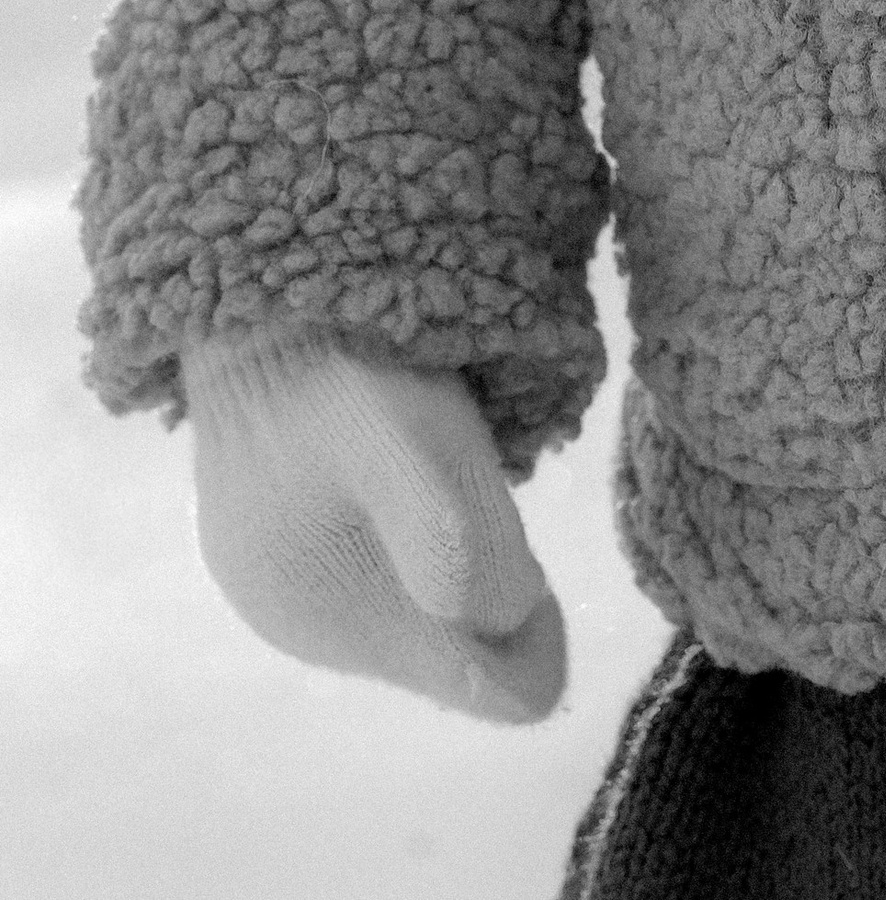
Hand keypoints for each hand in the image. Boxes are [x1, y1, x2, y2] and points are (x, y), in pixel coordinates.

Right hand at [186, 332, 566, 719]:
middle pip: (450, 640)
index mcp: (346, 630)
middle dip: (491, 581)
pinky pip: (371, 553)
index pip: (490, 686)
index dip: (537, 626)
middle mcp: (305, 626)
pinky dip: (407, 520)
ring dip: (452, 544)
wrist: (246, 301)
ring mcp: (279, 577)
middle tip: (483, 481)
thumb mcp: (423, 459)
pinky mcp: (269, 528)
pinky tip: (399, 454)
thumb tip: (513, 641)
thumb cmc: (338, 378)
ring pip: (415, 594)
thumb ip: (466, 563)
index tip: (532, 545)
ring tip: (441, 454)